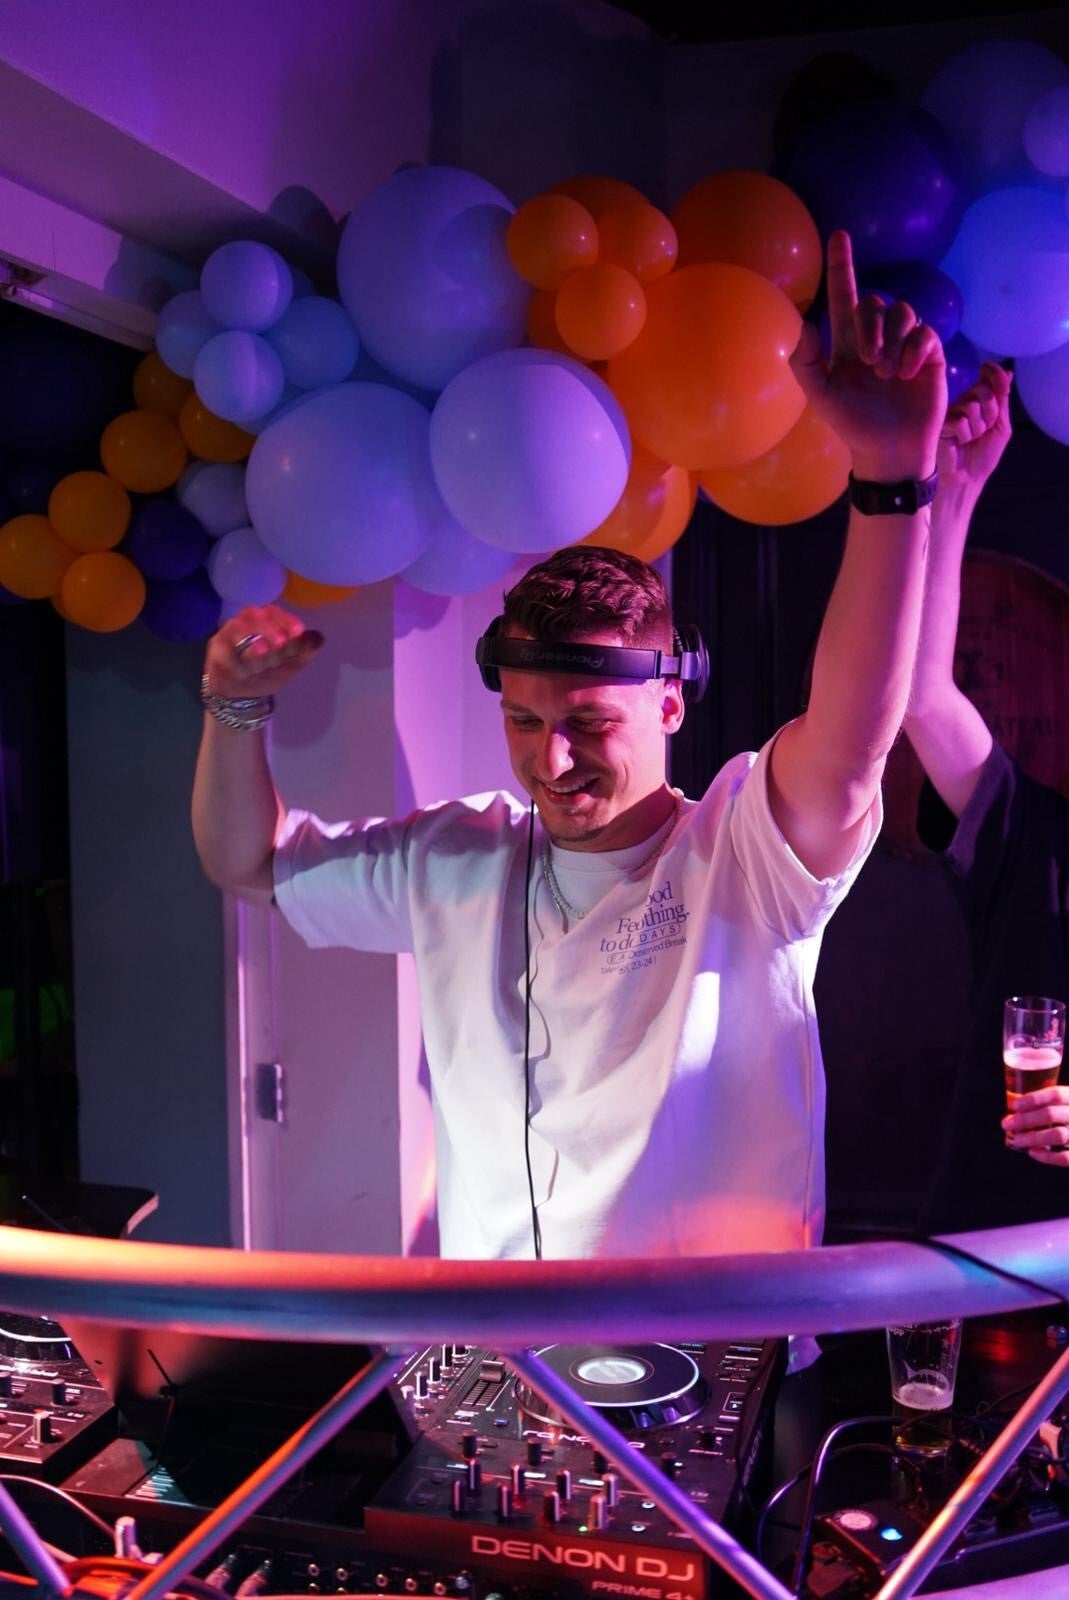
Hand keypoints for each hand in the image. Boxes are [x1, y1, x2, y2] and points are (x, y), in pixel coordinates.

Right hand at [204, 604, 323, 700]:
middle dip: (271, 628)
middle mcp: (246, 623)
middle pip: (256, 615)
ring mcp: (228, 634)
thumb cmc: (266, 674)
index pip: (275, 612)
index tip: (298, 632)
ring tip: (265, 653)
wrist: (241, 697)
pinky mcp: (215, 648)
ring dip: (254, 641)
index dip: (287, 619)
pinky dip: (237, 654)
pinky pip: (224, 647)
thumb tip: (318, 638)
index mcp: (265, 622)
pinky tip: (247, 665)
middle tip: (282, 643)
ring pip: (239, 627)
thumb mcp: (291, 664)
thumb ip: (305, 651)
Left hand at [790, 231, 946, 482]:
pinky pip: (925, 332)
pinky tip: (907, 374)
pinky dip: (914, 350)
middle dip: (871, 325)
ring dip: (893, 339)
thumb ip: (806, 361)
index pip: (845, 296)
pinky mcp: (930, 355)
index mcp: (848, 343)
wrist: (888, 450)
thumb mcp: (821, 396)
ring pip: (903, 311)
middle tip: (869, 361)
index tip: (839, 234)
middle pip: (876, 302)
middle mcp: (877, 338)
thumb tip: (805, 323)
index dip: (841, 266)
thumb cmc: (853, 425)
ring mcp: (905, 345)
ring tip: (888, 373)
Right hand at [936, 362, 1012, 499]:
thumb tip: (1008, 374)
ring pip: (972, 406)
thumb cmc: (982, 458)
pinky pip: (961, 421)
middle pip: (982, 390)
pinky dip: (965, 435)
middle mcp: (962, 404)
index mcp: (977, 402)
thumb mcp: (1000, 428)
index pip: (986, 378)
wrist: (966, 479)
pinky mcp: (940, 424)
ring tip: (970, 440)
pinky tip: (958, 444)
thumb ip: (1002, 402)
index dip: (995, 375)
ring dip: (978, 428)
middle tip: (985, 429)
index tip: (1003, 380)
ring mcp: (950, 413)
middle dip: (991, 411)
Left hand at [1002, 1085, 1068, 1166]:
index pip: (1056, 1094)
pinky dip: (1047, 1156)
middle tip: (1007, 1123)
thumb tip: (1019, 1109)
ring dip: (1032, 1138)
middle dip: (1025, 1119)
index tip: (1015, 1105)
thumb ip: (1055, 1103)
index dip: (1034, 1099)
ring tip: (1016, 1139)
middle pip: (1051, 1114)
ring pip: (1057, 1136)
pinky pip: (1065, 1158)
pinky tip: (1033, 1152)